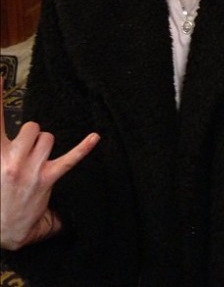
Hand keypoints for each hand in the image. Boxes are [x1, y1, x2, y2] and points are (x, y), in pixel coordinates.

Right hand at [0, 78, 99, 249]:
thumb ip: (1, 145)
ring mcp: (30, 169)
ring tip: (36, 163)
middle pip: (33, 127)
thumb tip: (8, 114)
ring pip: (48, 138)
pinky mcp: (47, 179)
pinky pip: (69, 158)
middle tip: (27, 153)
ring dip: (46, 147)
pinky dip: (83, 148)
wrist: (1, 230)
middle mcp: (10, 159)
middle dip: (34, 136)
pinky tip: (94, 137)